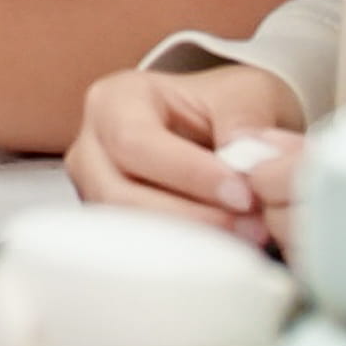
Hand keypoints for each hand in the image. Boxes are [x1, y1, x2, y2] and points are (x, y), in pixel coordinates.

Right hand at [68, 59, 312, 236]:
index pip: (135, 141)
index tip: (242, 194)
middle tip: (252, 226)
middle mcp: (93, 150)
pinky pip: (141, 250)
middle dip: (191, 216)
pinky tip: (228, 247)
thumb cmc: (222, 107)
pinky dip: (187, 253)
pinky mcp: (116, 229)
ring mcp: (98, 193)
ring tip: (247, 236)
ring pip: (129, 230)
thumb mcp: (243, 92)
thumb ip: (245, 118)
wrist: (217, 130)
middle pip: (121, 194)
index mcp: (113, 101)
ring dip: (191, 240)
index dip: (187, 173)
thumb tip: (247, 153)